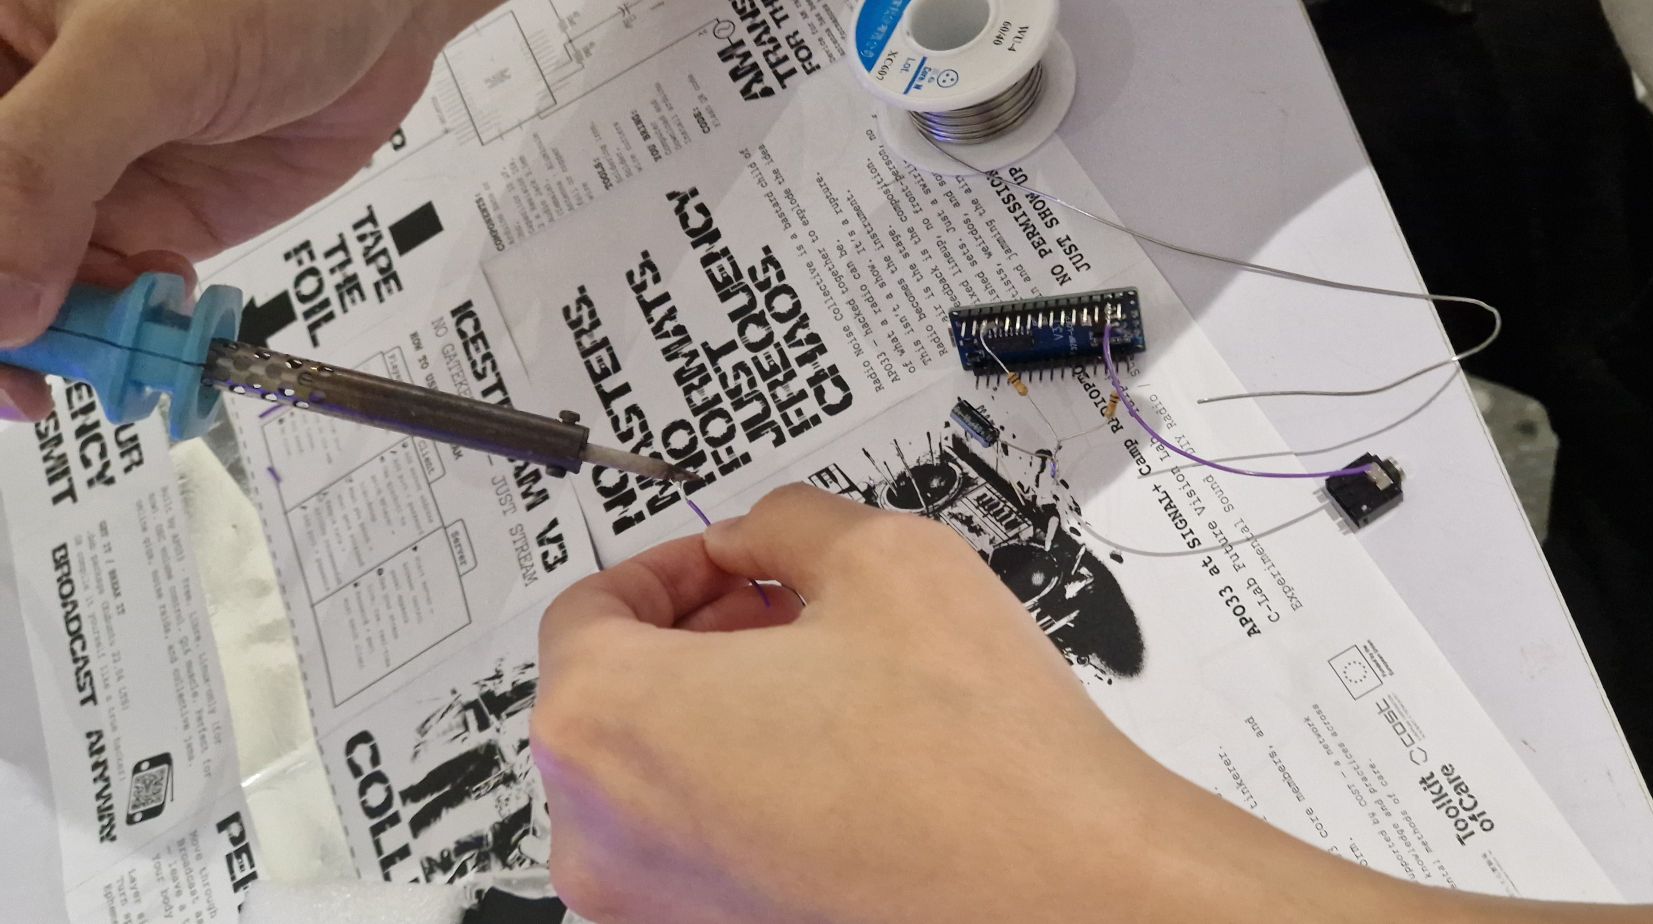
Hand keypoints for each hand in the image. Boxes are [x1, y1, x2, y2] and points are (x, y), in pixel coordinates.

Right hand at [0, 0, 496, 419]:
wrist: (384, 1)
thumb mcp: (139, 57)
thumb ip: (47, 165)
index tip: (0, 337)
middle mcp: (15, 108)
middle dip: (4, 315)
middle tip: (31, 382)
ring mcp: (76, 170)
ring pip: (29, 280)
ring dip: (69, 331)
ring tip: (121, 349)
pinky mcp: (145, 211)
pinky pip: (105, 290)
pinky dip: (128, 322)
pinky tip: (164, 309)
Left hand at [532, 485, 1428, 923]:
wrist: (1064, 896)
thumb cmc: (979, 762)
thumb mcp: (886, 558)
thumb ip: (788, 521)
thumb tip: (763, 534)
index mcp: (608, 724)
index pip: (588, 609)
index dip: (671, 564)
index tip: (728, 561)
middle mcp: (605, 837)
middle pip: (614, 700)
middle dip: (701, 638)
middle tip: (788, 610)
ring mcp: (656, 912)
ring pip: (660, 782)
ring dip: (724, 717)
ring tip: (834, 688)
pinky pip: (702, 851)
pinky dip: (748, 797)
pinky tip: (846, 766)